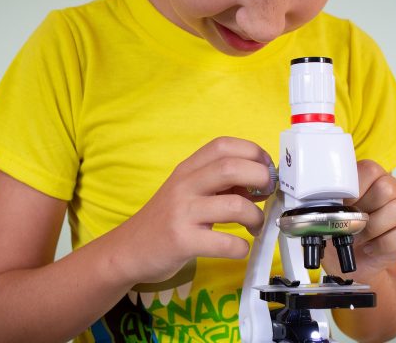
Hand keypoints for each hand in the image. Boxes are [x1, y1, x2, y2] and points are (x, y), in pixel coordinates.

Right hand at [110, 137, 273, 284]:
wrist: (128, 250)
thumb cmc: (165, 221)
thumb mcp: (188, 193)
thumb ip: (220, 185)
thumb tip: (260, 184)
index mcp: (188, 170)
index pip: (224, 145)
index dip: (253, 152)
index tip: (266, 169)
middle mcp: (184, 185)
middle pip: (231, 167)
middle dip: (260, 178)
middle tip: (267, 194)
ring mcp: (182, 213)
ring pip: (234, 205)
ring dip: (255, 217)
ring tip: (254, 226)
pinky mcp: (182, 241)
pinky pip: (224, 243)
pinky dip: (241, 247)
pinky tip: (238, 248)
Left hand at [321, 160, 395, 282]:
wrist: (353, 260)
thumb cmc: (342, 231)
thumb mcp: (330, 211)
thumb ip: (330, 198)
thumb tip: (323, 198)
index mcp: (370, 177)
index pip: (369, 170)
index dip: (354, 190)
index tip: (342, 204)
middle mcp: (391, 188)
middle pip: (386, 188)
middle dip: (363, 211)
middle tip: (352, 223)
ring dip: (373, 228)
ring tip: (360, 236)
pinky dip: (382, 245)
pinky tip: (371, 246)